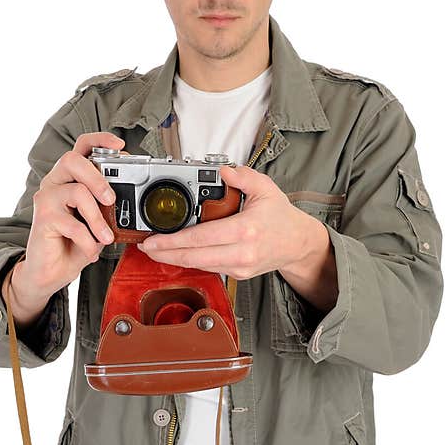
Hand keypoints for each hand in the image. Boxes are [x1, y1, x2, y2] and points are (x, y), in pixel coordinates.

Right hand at [6, 132, 121, 324]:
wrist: (50, 272)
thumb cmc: (72, 244)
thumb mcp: (97, 222)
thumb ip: (107, 206)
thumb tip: (131, 197)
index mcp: (69, 178)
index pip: (81, 147)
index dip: (100, 140)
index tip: (120, 145)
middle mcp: (54, 183)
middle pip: (73, 160)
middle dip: (98, 177)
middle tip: (111, 199)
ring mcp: (46, 199)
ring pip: (77, 192)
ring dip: (97, 218)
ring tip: (106, 237)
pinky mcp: (42, 219)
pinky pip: (73, 224)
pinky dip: (88, 241)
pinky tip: (91, 251)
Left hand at [138, 165, 327, 281]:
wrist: (298, 244)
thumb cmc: (281, 218)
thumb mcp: (266, 188)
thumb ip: (242, 176)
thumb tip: (223, 170)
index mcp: (245, 230)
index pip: (200, 238)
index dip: (172, 241)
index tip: (153, 240)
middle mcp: (241, 252)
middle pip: (193, 257)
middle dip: (165, 253)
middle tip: (146, 247)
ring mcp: (239, 266)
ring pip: (199, 264)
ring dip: (175, 258)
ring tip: (156, 250)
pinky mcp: (238, 274)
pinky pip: (208, 267)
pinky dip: (191, 260)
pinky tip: (178, 254)